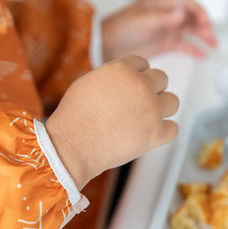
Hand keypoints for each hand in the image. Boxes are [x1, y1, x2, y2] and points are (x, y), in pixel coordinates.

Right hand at [45, 55, 178, 189]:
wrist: (73, 146)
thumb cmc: (74, 118)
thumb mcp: (86, 83)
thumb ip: (110, 76)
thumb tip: (123, 80)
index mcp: (122, 70)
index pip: (142, 64)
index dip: (137, 76)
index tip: (131, 88)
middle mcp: (141, 85)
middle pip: (161, 79)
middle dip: (150, 90)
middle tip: (137, 105)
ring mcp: (151, 110)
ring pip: (172, 102)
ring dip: (160, 109)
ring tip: (145, 119)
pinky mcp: (155, 134)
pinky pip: (173, 129)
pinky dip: (163, 132)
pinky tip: (149, 135)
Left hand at [101, 1, 216, 60]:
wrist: (107, 46)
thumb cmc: (120, 29)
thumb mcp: (142, 21)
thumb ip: (163, 18)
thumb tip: (182, 12)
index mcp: (162, 3)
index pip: (187, 5)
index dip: (199, 14)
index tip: (204, 25)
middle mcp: (167, 15)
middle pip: (192, 17)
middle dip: (203, 26)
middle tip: (210, 37)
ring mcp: (166, 30)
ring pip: (190, 31)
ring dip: (202, 37)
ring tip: (212, 45)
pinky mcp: (164, 44)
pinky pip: (182, 45)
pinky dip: (192, 49)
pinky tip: (201, 54)